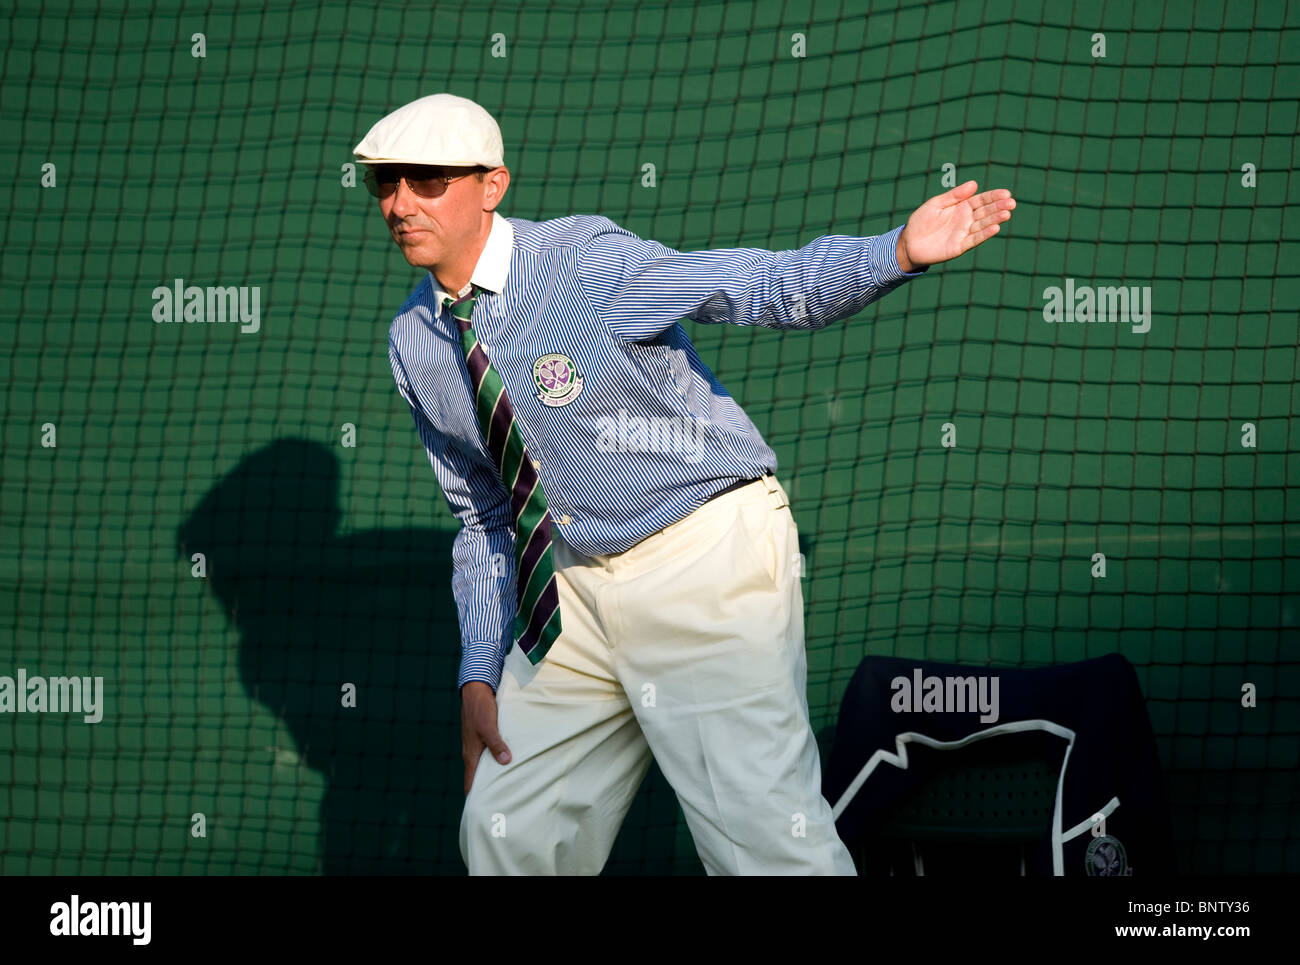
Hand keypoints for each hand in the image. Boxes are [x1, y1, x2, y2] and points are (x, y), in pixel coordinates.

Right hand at [461, 680, 510, 794]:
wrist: (477, 690)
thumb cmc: (480, 709)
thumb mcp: (488, 727)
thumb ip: (496, 744)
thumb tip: (505, 762)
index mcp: (471, 755)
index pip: (471, 783)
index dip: (475, 798)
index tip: (483, 812)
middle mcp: (473, 753)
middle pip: (479, 778)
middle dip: (488, 791)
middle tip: (501, 805)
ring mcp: (479, 745)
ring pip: (486, 766)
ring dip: (495, 776)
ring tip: (509, 788)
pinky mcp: (486, 737)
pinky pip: (491, 755)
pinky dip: (498, 762)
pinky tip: (511, 765)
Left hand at [896, 180, 1015, 271]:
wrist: (909, 243)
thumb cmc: (921, 221)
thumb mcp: (936, 204)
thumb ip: (955, 195)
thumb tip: (974, 184)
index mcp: (961, 207)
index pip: (981, 200)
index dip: (994, 197)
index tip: (1006, 193)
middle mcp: (966, 220)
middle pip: (986, 212)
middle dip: (999, 207)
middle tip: (1012, 203)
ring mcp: (964, 233)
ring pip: (983, 225)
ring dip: (995, 219)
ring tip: (1007, 214)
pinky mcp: (959, 246)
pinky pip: (974, 239)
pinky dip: (984, 234)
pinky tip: (995, 228)